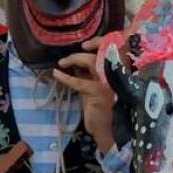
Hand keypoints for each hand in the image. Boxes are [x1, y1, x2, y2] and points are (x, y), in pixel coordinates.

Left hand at [53, 38, 115, 153]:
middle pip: (101, 52)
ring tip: (62, 64)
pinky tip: (56, 74)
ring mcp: (109, 82)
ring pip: (91, 61)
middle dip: (81, 52)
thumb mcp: (92, 87)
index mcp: (116, 72)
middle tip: (65, 60)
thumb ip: (87, 74)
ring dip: (74, 59)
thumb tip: (74, 61)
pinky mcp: (99, 92)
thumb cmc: (99, 109)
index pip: (111, 49)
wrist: (106, 130)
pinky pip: (79, 81)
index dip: (99, 42)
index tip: (85, 45)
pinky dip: (65, 77)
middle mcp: (115, 74)